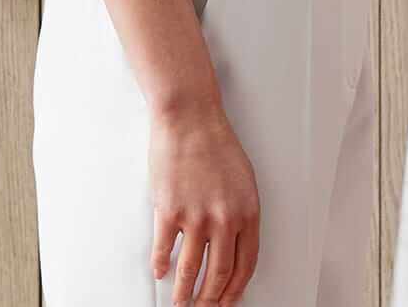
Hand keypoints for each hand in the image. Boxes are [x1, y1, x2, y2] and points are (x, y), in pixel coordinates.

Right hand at [149, 103, 262, 305]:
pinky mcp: (169, 211)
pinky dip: (161, 265)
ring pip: (190, 270)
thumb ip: (241, 214)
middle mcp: (224, 220)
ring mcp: (195, 217)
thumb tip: (234, 245)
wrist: (190, 120)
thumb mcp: (244, 181)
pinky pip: (164, 250)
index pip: (246, 265)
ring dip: (183, 293)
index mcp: (247, 213)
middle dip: (210, 299)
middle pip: (219, 274)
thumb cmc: (217, 145)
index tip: (228, 301)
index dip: (236, 289)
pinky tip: (159, 273)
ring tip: (179, 303)